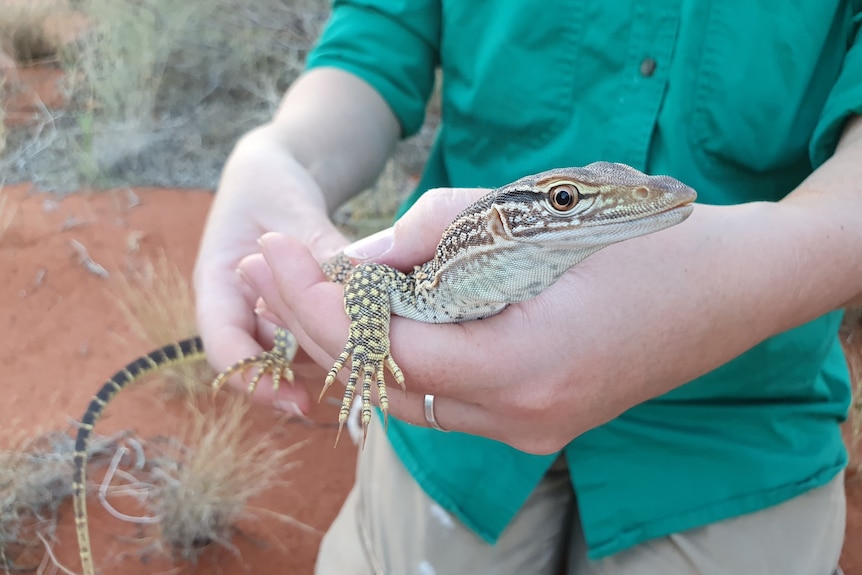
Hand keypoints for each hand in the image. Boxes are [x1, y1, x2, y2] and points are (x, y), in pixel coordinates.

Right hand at [193, 125, 347, 412]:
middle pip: (263, 363)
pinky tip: (381, 343)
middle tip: (348, 397)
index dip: (254, 379)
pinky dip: (345, 340)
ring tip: (374, 372)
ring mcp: (269, 318)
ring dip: (329, 362)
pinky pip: (318, 338)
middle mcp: (240, 310)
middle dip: (303, 384)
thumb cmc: (272, 183)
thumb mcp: (290, 205)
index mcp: (218, 283)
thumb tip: (352, 276)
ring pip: (295, 356)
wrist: (277, 175)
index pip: (224, 347)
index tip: (295, 399)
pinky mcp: (299, 317)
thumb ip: (316, 243)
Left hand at [240, 169, 861, 454]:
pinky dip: (402, 359)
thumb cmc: (643, 239)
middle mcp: (521, 420)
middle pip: (386, 385)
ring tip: (303, 289)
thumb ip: (432, 236)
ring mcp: (530, 429)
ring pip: (410, 398)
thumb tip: (354, 260)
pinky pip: (446, 398)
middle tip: (269, 269)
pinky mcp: (535, 420)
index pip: (385, 350)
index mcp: (522, 369)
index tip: (277, 256)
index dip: (320, 304)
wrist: (731, 288)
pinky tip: (370, 319)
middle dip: (318, 326)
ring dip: (354, 344)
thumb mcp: (532, 215)